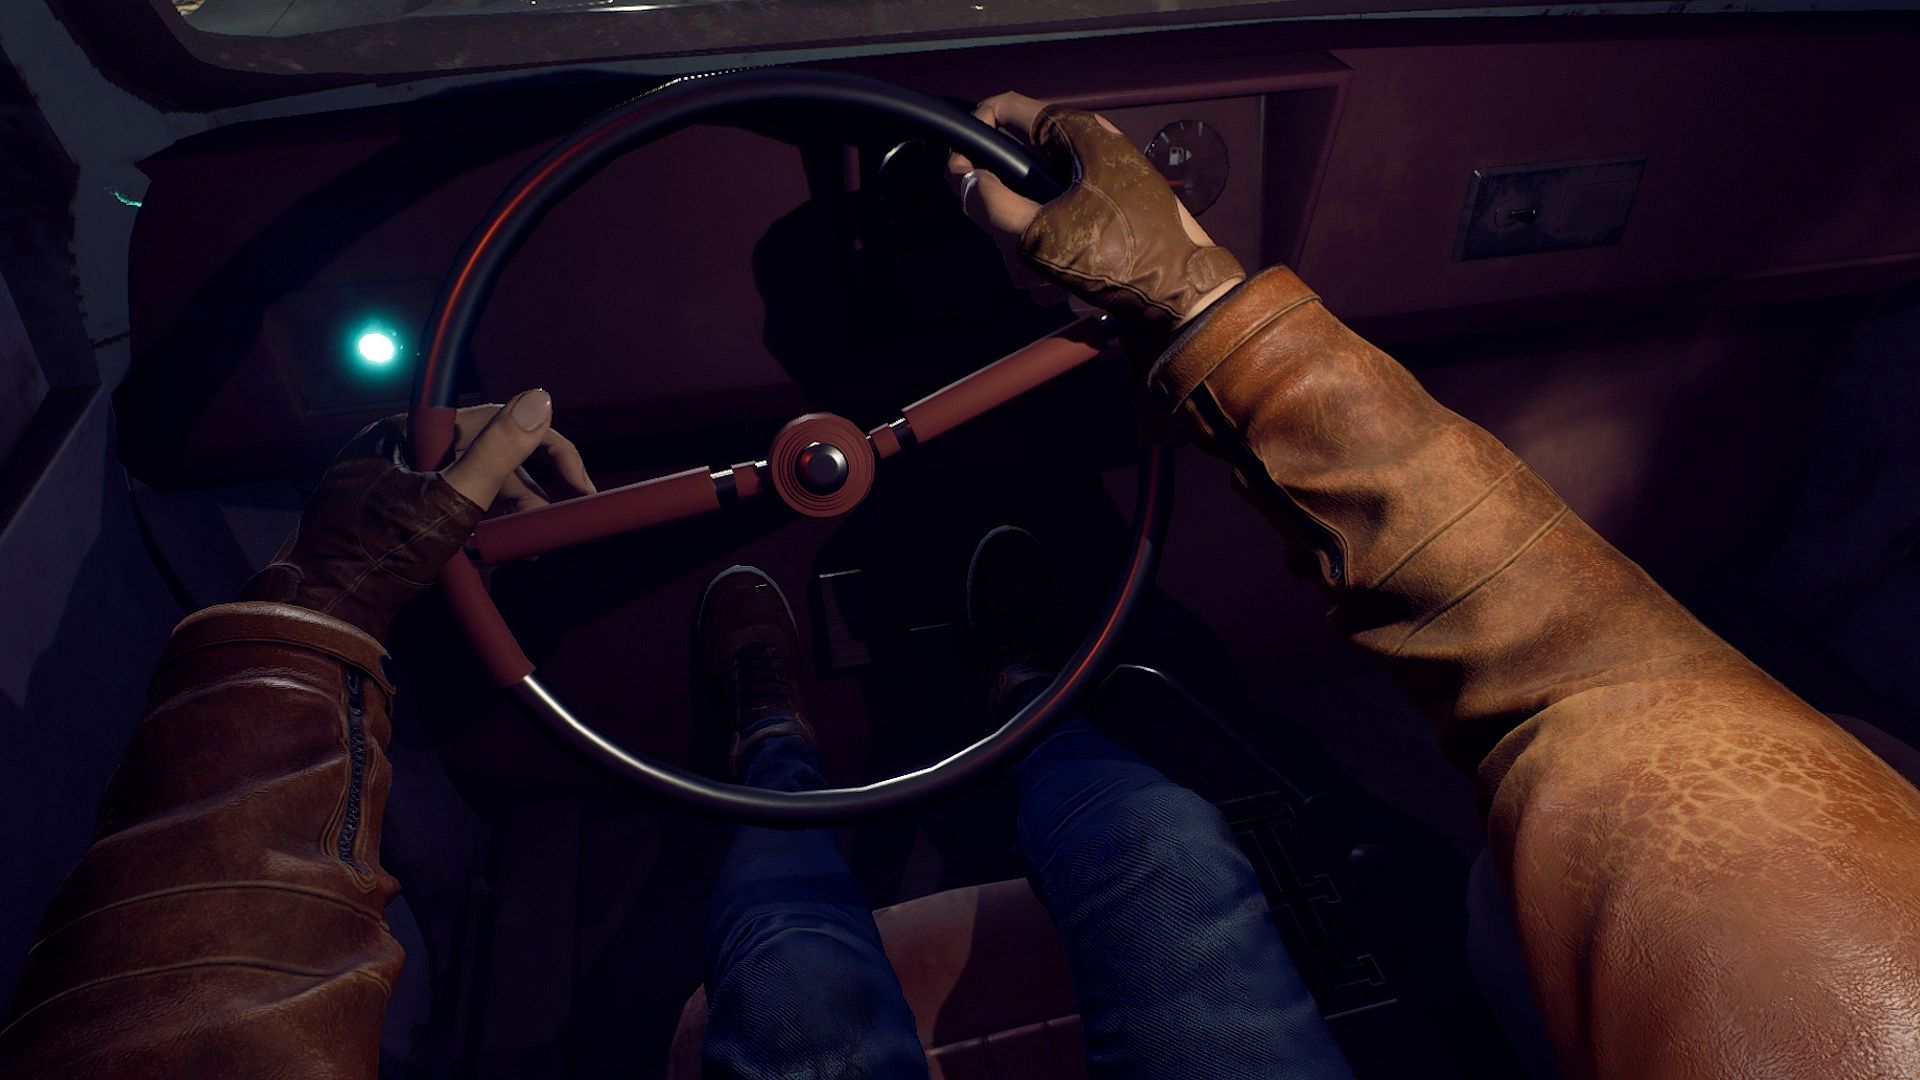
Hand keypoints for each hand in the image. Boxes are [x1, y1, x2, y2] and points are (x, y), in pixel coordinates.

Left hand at [241, 389, 594, 640]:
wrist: (325, 616)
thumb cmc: (374, 558)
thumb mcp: (449, 502)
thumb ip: (497, 451)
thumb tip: (539, 398)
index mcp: (402, 434)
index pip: (489, 419)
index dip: (542, 445)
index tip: (576, 480)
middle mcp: (397, 454)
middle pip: (483, 457)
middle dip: (525, 491)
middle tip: (553, 521)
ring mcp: (394, 490)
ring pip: (468, 490)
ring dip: (505, 516)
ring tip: (529, 546)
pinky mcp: (394, 524)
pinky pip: (449, 516)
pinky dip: (478, 533)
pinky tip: (495, 556)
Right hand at [949, 92, 1245, 335]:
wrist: (1182, 297)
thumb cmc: (1122, 258)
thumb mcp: (1041, 235)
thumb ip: (990, 206)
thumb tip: (965, 183)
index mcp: (1077, 135)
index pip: (1005, 110)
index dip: (974, 138)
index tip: (960, 176)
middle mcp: (1090, 150)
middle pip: (1017, 168)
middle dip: (1003, 216)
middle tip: (1009, 248)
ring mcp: (1101, 183)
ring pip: (1036, 205)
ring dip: (1027, 248)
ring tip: (1040, 281)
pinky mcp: (1109, 215)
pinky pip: (1062, 226)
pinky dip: (1052, 257)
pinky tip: (1057, 289)